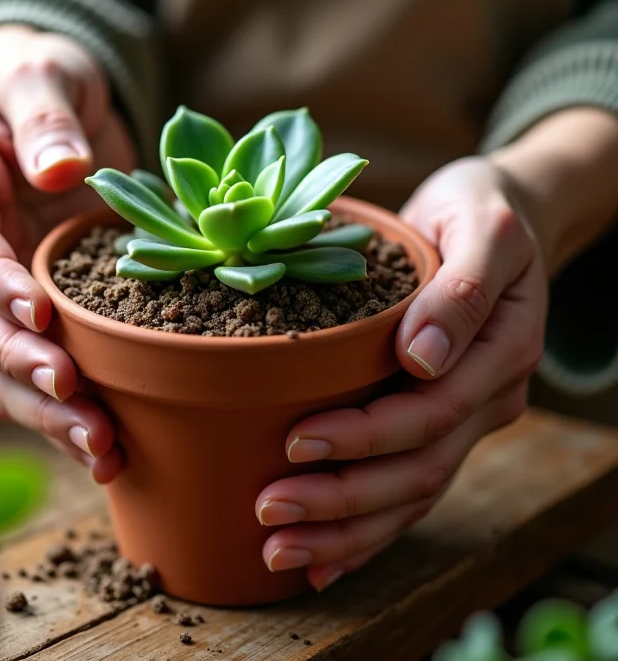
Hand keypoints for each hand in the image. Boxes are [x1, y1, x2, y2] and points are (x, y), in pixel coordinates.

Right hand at [0, 25, 132, 481]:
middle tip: (78, 401)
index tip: (44, 316)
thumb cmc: (45, 79)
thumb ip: (46, 113)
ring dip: (45, 410)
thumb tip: (59, 169)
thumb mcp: (45, 73)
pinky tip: (110, 444)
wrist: (54, 106)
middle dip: (21, 364)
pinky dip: (65, 408)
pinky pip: (37, 367)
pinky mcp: (34, 307)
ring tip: (102, 449)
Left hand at [256, 155, 547, 590]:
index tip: (297, 441)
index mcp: (500, 352)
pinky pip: (410, 488)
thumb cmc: (479, 213)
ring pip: (412, 493)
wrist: (500, 220)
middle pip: (418, 469)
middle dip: (343, 498)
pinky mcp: (440, 421)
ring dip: (348, 530)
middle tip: (269, 510)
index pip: (432, 412)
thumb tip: (423, 357)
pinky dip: (367, 528)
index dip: (366, 435)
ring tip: (281, 550)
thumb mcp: (480, 229)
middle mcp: (486, 397)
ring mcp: (466, 416)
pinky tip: (323, 557)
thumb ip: (461, 289)